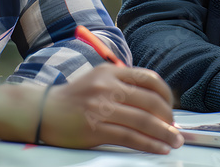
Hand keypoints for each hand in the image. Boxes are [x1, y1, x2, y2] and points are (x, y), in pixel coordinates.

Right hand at [0, 65, 182, 153]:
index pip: (149, 79)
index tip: (172, 107)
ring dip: (164, 133)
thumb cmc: (75, 98)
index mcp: (111, 72)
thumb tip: (155, 100)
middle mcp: (107, 86)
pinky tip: (158, 148)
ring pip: (143, 120)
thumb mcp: (98, 78)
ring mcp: (101, 107)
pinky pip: (130, 137)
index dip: (166, 95)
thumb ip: (123, 83)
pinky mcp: (96, 129)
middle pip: (150, 101)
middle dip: (168, 117)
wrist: (44, 111)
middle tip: (175, 128)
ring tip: (174, 140)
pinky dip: (149, 144)